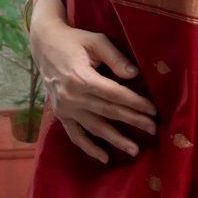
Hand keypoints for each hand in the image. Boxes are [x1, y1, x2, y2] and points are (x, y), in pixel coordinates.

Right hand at [29, 2, 158, 164]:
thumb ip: (115, 57)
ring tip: (134, 150)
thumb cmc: (74, 40)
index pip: (114, 94)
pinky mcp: (60, 115)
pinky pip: (75, 135)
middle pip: (108, 112)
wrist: (44, 45)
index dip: (135, 103)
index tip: (153, 110)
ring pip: (94, 128)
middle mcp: (72, 97)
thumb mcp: (95, 40)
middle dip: (132, 121)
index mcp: (81, 77)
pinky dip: (89, 147)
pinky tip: (104, 157)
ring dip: (115, 140)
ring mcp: (65, 108)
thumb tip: (134, 74)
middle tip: (152, 129)